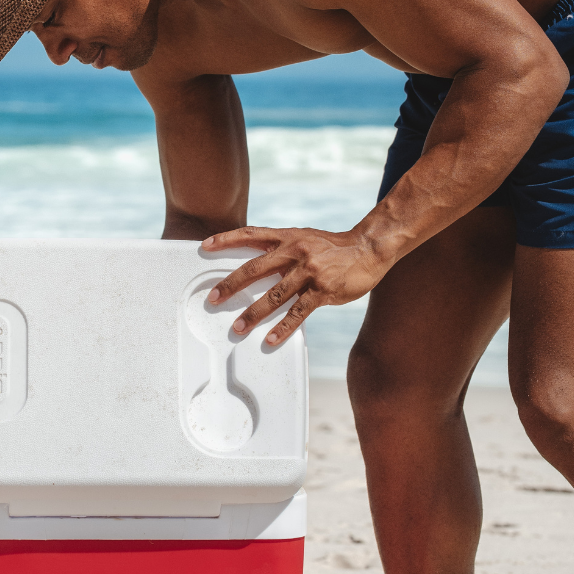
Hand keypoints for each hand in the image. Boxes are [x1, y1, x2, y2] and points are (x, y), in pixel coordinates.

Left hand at [203, 225, 388, 345]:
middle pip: (256, 268)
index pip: (251, 234)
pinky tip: (270, 339)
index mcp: (289, 237)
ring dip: (254, 313)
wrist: (369, 248)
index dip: (227, 239)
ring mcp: (310, 271)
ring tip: (237, 328)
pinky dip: (283, 328)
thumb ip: (284, 250)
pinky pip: (298, 312)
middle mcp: (296, 251)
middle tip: (214, 298)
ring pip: (275, 295)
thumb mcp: (306, 239)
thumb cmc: (334, 247)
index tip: (205, 246)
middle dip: (232, 284)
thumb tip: (258, 267)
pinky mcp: (323, 291)